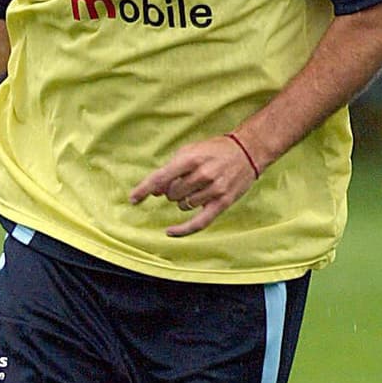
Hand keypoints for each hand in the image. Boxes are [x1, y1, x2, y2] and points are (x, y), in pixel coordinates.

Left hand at [129, 134, 258, 236]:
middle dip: (172, 190)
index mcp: (192, 159)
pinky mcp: (223, 203)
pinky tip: (169, 232)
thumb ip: (170, 169)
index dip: (144, 189)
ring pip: (183, 206)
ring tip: (195, 188)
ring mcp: (215, 190)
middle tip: (184, 181)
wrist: (248, 151)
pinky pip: (198, 223)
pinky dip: (182, 230)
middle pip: (172, 194)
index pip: (161, 178)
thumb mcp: (190, 151)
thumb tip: (153, 190)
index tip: (133, 199)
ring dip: (183, 200)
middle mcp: (203, 174)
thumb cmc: (215, 150)